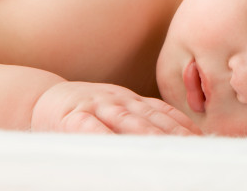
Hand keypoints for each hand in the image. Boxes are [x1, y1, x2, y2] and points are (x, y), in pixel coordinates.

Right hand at [31, 81, 201, 135]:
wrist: (44, 98)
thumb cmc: (87, 109)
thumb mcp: (117, 108)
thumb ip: (141, 119)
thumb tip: (172, 139)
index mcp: (132, 100)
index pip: (164, 113)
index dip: (184, 125)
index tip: (202, 139)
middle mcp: (120, 101)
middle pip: (153, 118)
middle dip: (176, 133)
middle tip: (195, 147)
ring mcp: (98, 107)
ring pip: (128, 121)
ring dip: (151, 135)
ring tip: (170, 150)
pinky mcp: (73, 117)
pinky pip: (91, 128)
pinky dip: (107, 137)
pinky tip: (120, 147)